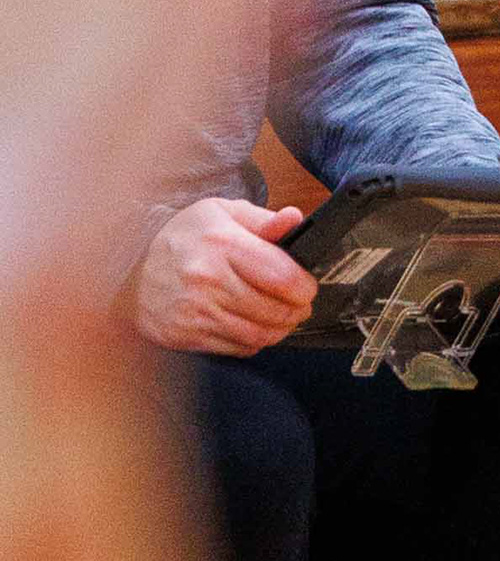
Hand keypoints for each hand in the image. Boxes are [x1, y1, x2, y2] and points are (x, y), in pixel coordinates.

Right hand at [134, 198, 316, 356]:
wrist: (130, 269)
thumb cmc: (182, 237)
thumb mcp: (221, 213)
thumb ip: (262, 220)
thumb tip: (295, 219)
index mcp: (222, 244)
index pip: (280, 275)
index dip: (304, 286)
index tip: (308, 286)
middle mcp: (209, 280)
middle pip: (273, 308)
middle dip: (297, 310)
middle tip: (303, 305)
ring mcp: (197, 312)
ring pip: (257, 333)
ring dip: (281, 330)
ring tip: (287, 319)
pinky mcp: (188, 336)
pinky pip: (236, 347)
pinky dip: (255, 342)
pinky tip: (258, 328)